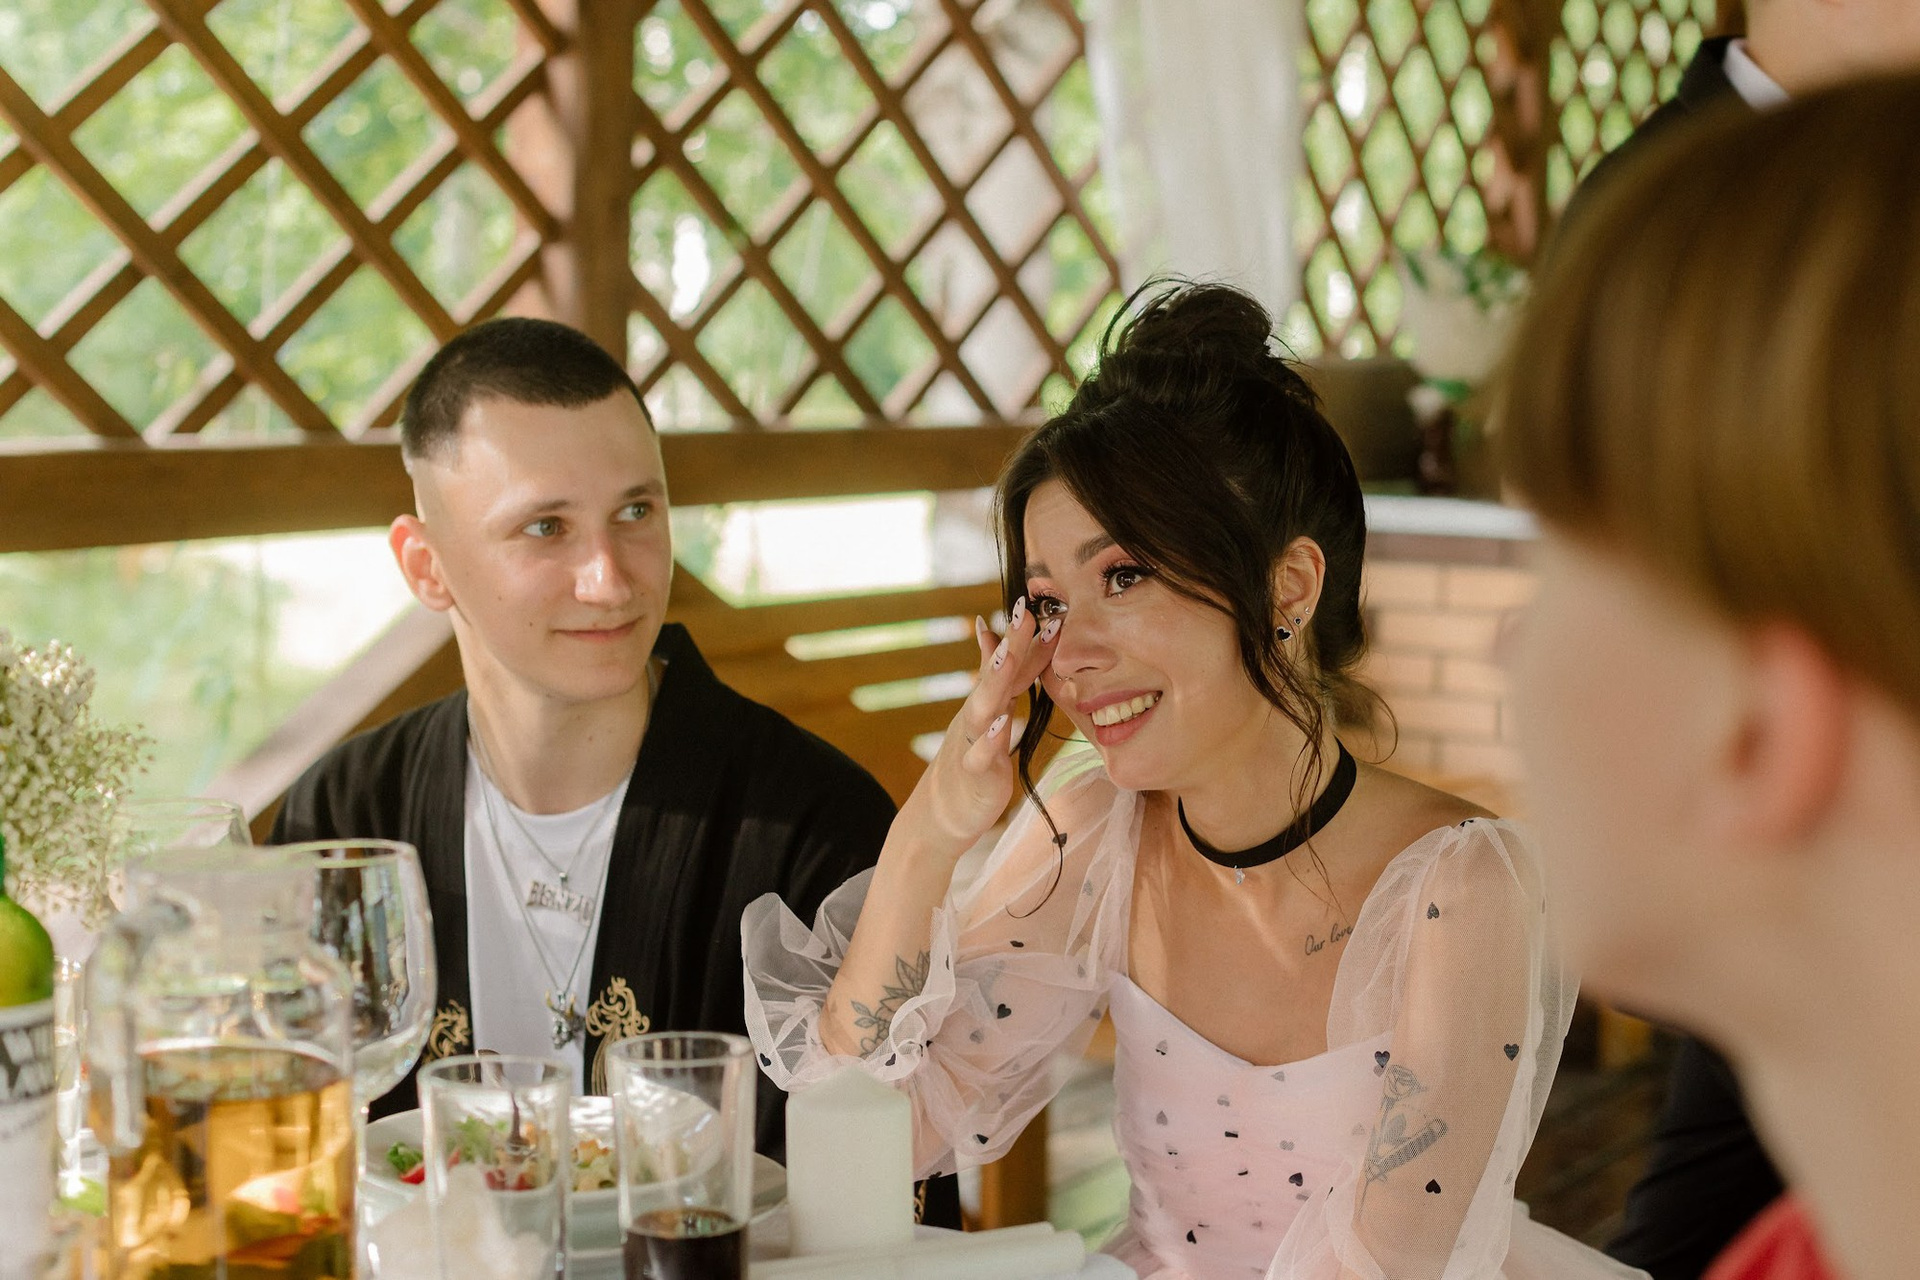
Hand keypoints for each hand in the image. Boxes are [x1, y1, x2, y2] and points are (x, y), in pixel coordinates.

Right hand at [898, 595, 1060, 854]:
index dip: (1026, 638)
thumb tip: (991, 630)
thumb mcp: (982, 713)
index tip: (1045, 605)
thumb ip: (992, 674)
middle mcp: (977, 716)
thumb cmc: (969, 760)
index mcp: (988, 703)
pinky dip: (989, 739)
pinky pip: (980, 756)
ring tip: (1009, 654)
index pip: (1010, 664)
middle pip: (994, 675)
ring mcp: (971, 742)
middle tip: (1026, 611)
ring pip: (982, 708)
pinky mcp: (973, 775)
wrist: (938, 815)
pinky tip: (1001, 723)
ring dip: (995, 680)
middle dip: (1011, 643)